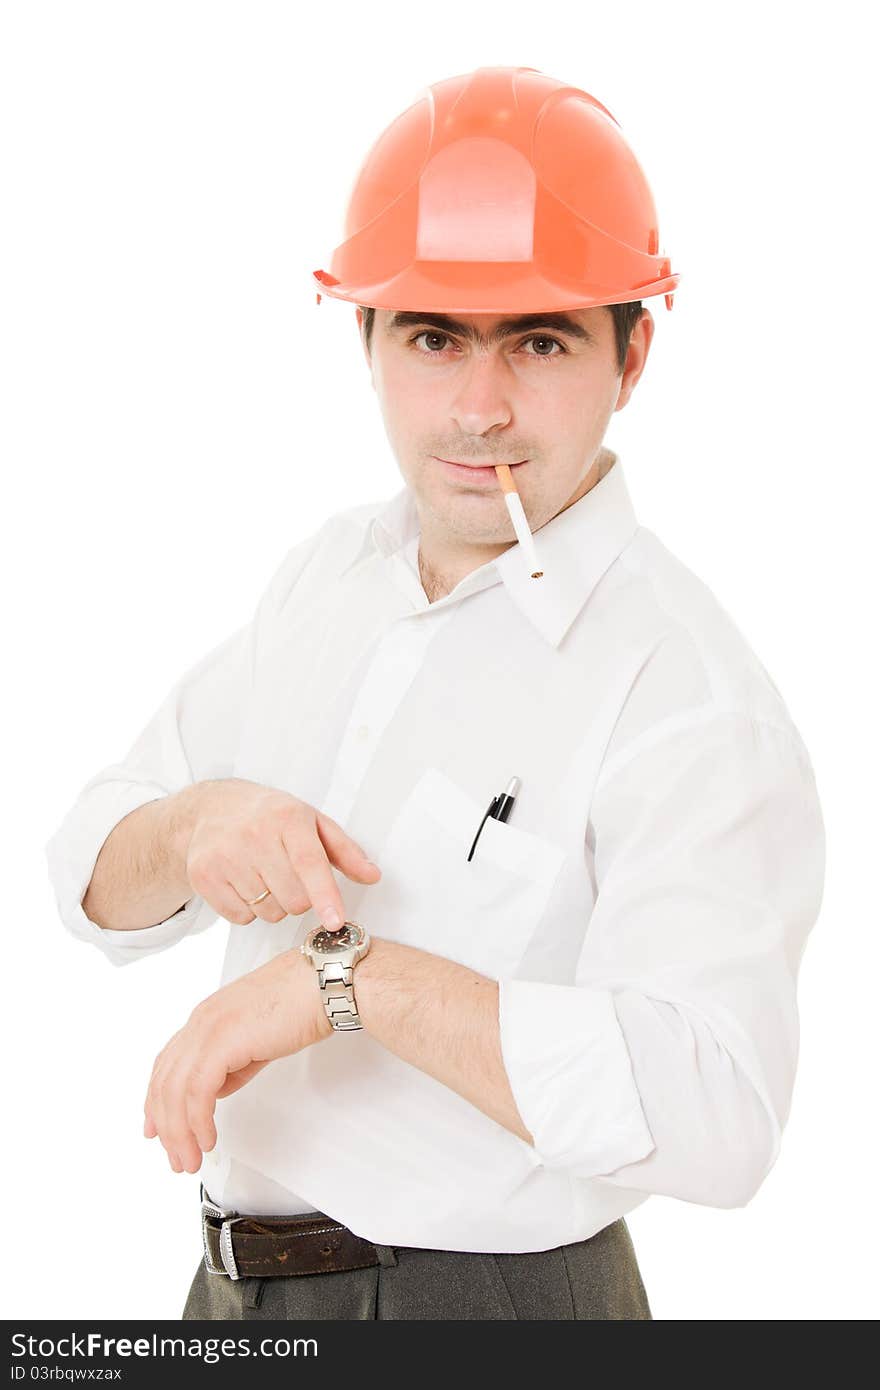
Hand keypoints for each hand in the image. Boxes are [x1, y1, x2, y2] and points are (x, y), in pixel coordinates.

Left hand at [142, 946, 331, 1172]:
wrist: (322, 985)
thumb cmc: (302, 1003)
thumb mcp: (257, 1040)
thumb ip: (233, 1066)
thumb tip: (218, 1090)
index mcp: (206, 1018)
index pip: (167, 1064)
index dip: (155, 1101)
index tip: (155, 1129)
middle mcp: (201, 1022)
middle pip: (164, 1082)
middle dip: (166, 1127)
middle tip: (177, 1158)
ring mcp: (208, 1030)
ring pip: (175, 1091)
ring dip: (179, 1132)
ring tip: (190, 1159)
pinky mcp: (222, 1041)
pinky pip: (197, 1091)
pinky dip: (197, 1121)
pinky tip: (207, 1139)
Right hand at [179, 777, 380, 926]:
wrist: (213, 807)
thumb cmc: (270, 816)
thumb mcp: (312, 822)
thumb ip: (345, 851)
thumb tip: (372, 875)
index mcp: (287, 818)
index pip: (309, 863)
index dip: (325, 895)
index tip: (335, 921)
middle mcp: (254, 834)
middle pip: (294, 899)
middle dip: (299, 897)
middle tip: (288, 874)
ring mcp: (224, 855)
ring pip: (269, 912)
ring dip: (274, 904)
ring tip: (264, 875)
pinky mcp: (203, 875)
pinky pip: (241, 917)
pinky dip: (248, 909)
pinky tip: (243, 882)